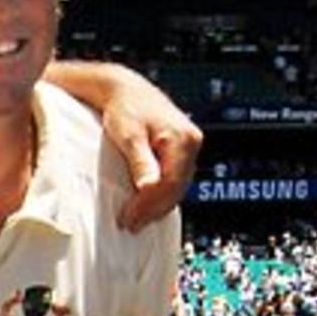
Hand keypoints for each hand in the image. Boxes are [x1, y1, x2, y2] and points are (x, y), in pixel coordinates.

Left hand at [101, 70, 201, 231]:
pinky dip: (161, 195)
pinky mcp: (181, 152)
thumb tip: (148, 186)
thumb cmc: (125, 108)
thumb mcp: (129, 136)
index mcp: (184, 139)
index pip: (171, 183)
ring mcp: (189, 147)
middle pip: (177, 188)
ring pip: (177, 186)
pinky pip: (175, 180)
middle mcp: (192, 143)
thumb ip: (140, 161)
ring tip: (136, 220)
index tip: (130, 218)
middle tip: (131, 224)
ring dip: (158, 205)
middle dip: (153, 209)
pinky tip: (147, 206)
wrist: (125, 91)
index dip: (150, 204)